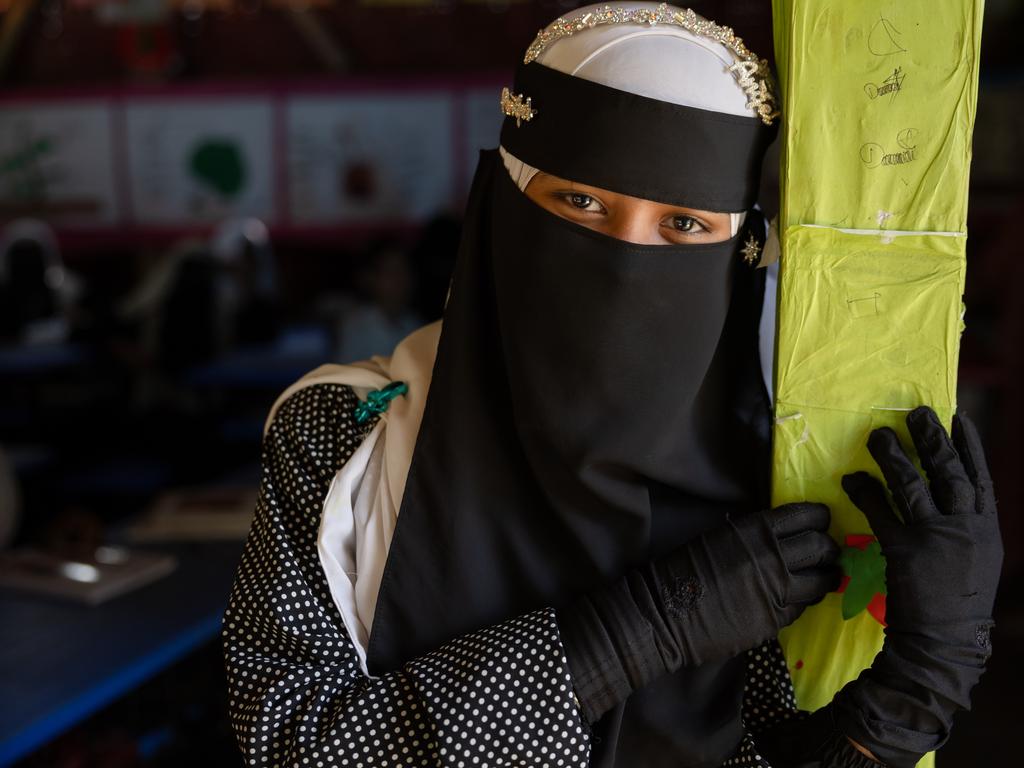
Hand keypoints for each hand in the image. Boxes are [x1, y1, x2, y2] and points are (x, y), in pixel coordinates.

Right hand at [650, 501, 841, 664]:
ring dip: (825, 578)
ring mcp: (776, 591)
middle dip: (829, 548)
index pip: (805, 516)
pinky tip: (795, 599)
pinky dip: (802, 602)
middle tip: (826, 552)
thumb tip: (779, 535)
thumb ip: (753, 535)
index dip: (819, 517)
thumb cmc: (684, 568)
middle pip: (821, 547)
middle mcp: (771, 557)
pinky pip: (801, 608)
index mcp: (754, 529)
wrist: (666, 611)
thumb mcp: (719, 536)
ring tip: (823, 578)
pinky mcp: (775, 620)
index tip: (822, 520)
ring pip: (821, 581)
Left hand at [832, 406, 1001, 766]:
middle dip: (932, 440)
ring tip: (877, 435)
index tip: (959, 418)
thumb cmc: (957, 602)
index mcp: (987, 530)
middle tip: (917, 413)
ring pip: (912, 485)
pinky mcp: (903, 550)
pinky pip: (880, 510)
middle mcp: (965, 528)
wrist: (944, 643)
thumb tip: (952, 496)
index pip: (980, 479)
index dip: (970, 447)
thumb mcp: (977, 561)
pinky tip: (852, 478)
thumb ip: (967, 527)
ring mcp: (935, 538)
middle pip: (948, 473)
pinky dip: (865, 490)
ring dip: (893, 457)